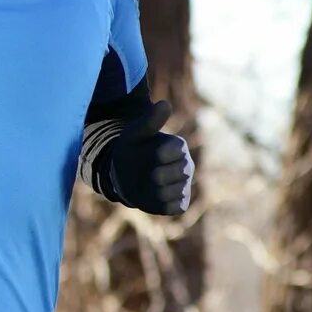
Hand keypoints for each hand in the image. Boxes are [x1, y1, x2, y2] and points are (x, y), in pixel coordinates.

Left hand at [93, 99, 194, 215]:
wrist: (124, 176)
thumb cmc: (132, 150)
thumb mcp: (135, 134)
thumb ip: (150, 121)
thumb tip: (165, 104)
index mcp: (178, 146)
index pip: (175, 152)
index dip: (158, 155)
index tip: (149, 153)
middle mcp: (186, 166)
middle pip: (176, 173)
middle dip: (155, 174)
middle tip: (146, 171)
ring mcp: (184, 185)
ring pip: (172, 191)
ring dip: (153, 190)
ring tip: (146, 184)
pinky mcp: (180, 203)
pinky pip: (173, 207)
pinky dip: (159, 204)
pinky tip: (151, 196)